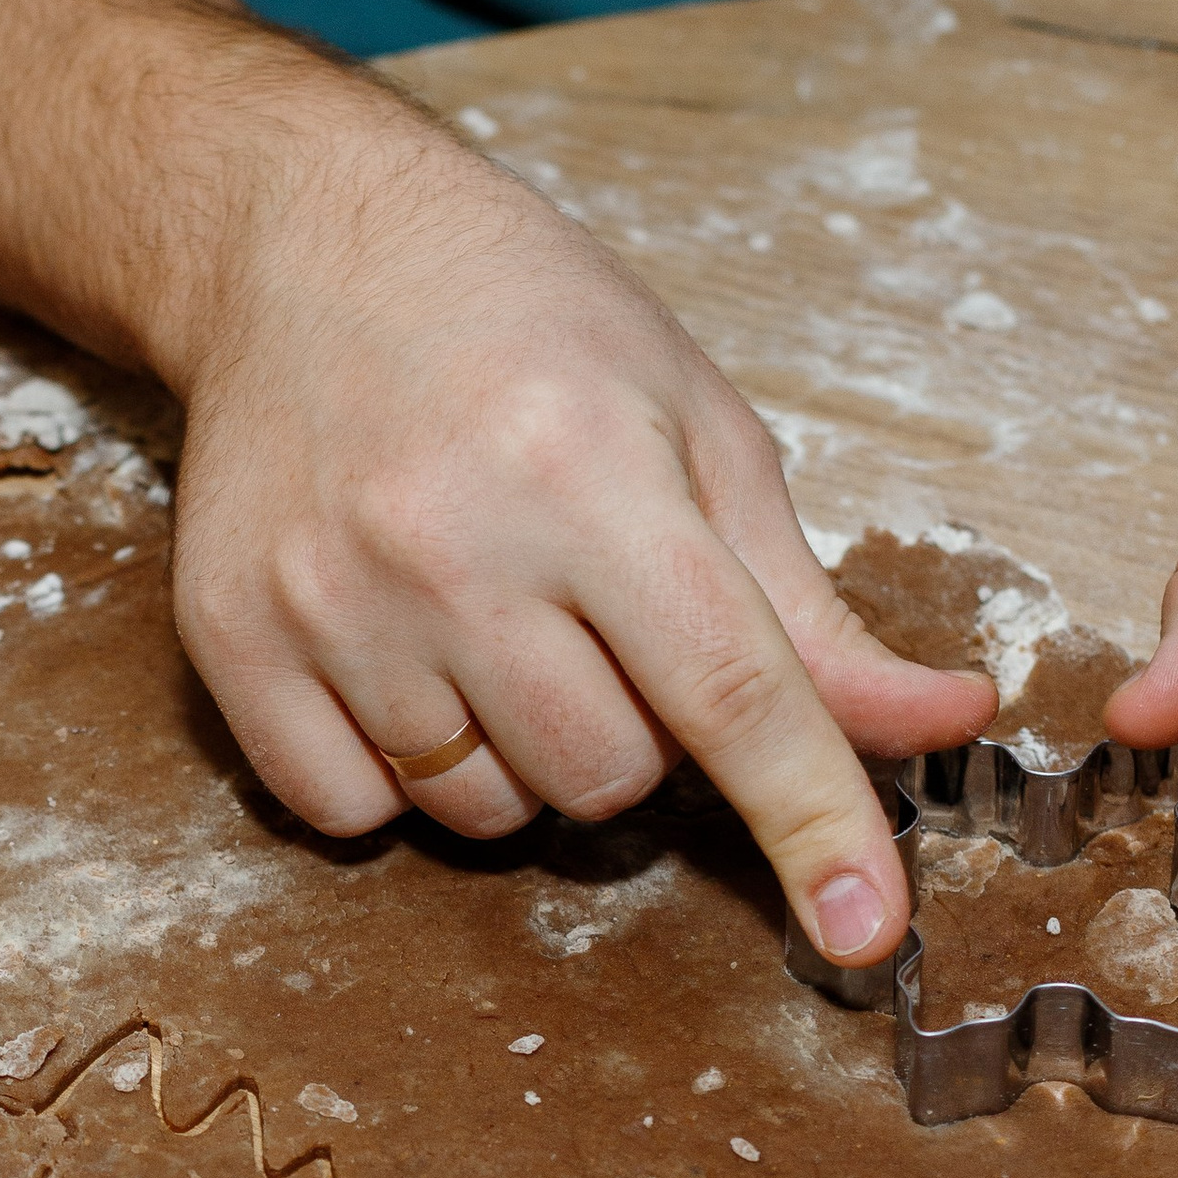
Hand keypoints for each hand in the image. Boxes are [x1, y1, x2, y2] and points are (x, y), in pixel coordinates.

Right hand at [0, 0, 992, 972]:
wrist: (300, 247)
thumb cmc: (525, 328)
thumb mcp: (694, 430)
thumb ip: (808, 609)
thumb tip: (944, 721)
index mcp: (593, 473)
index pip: (732, 695)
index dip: (814, 821)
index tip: (865, 930)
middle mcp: (453, 542)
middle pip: (605, 777)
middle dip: (630, 734)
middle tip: (589, 620)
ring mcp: (330, 600)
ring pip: (481, 810)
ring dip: (511, 755)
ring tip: (485, 624)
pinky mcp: (233, 642)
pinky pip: (349, 814)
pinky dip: (392, 774)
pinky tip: (395, 662)